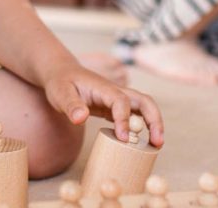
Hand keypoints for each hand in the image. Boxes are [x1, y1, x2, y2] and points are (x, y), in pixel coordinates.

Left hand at [41, 62, 163, 147]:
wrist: (61, 73)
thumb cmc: (60, 83)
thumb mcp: (60, 94)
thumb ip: (71, 105)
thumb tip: (81, 118)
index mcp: (104, 88)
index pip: (121, 102)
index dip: (124, 120)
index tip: (123, 138)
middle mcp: (115, 92)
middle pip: (144, 101)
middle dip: (155, 120)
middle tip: (158, 142)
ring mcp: (117, 99)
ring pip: (143, 107)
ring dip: (154, 123)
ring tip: (157, 144)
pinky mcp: (114, 107)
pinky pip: (134, 115)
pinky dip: (142, 127)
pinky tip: (142, 142)